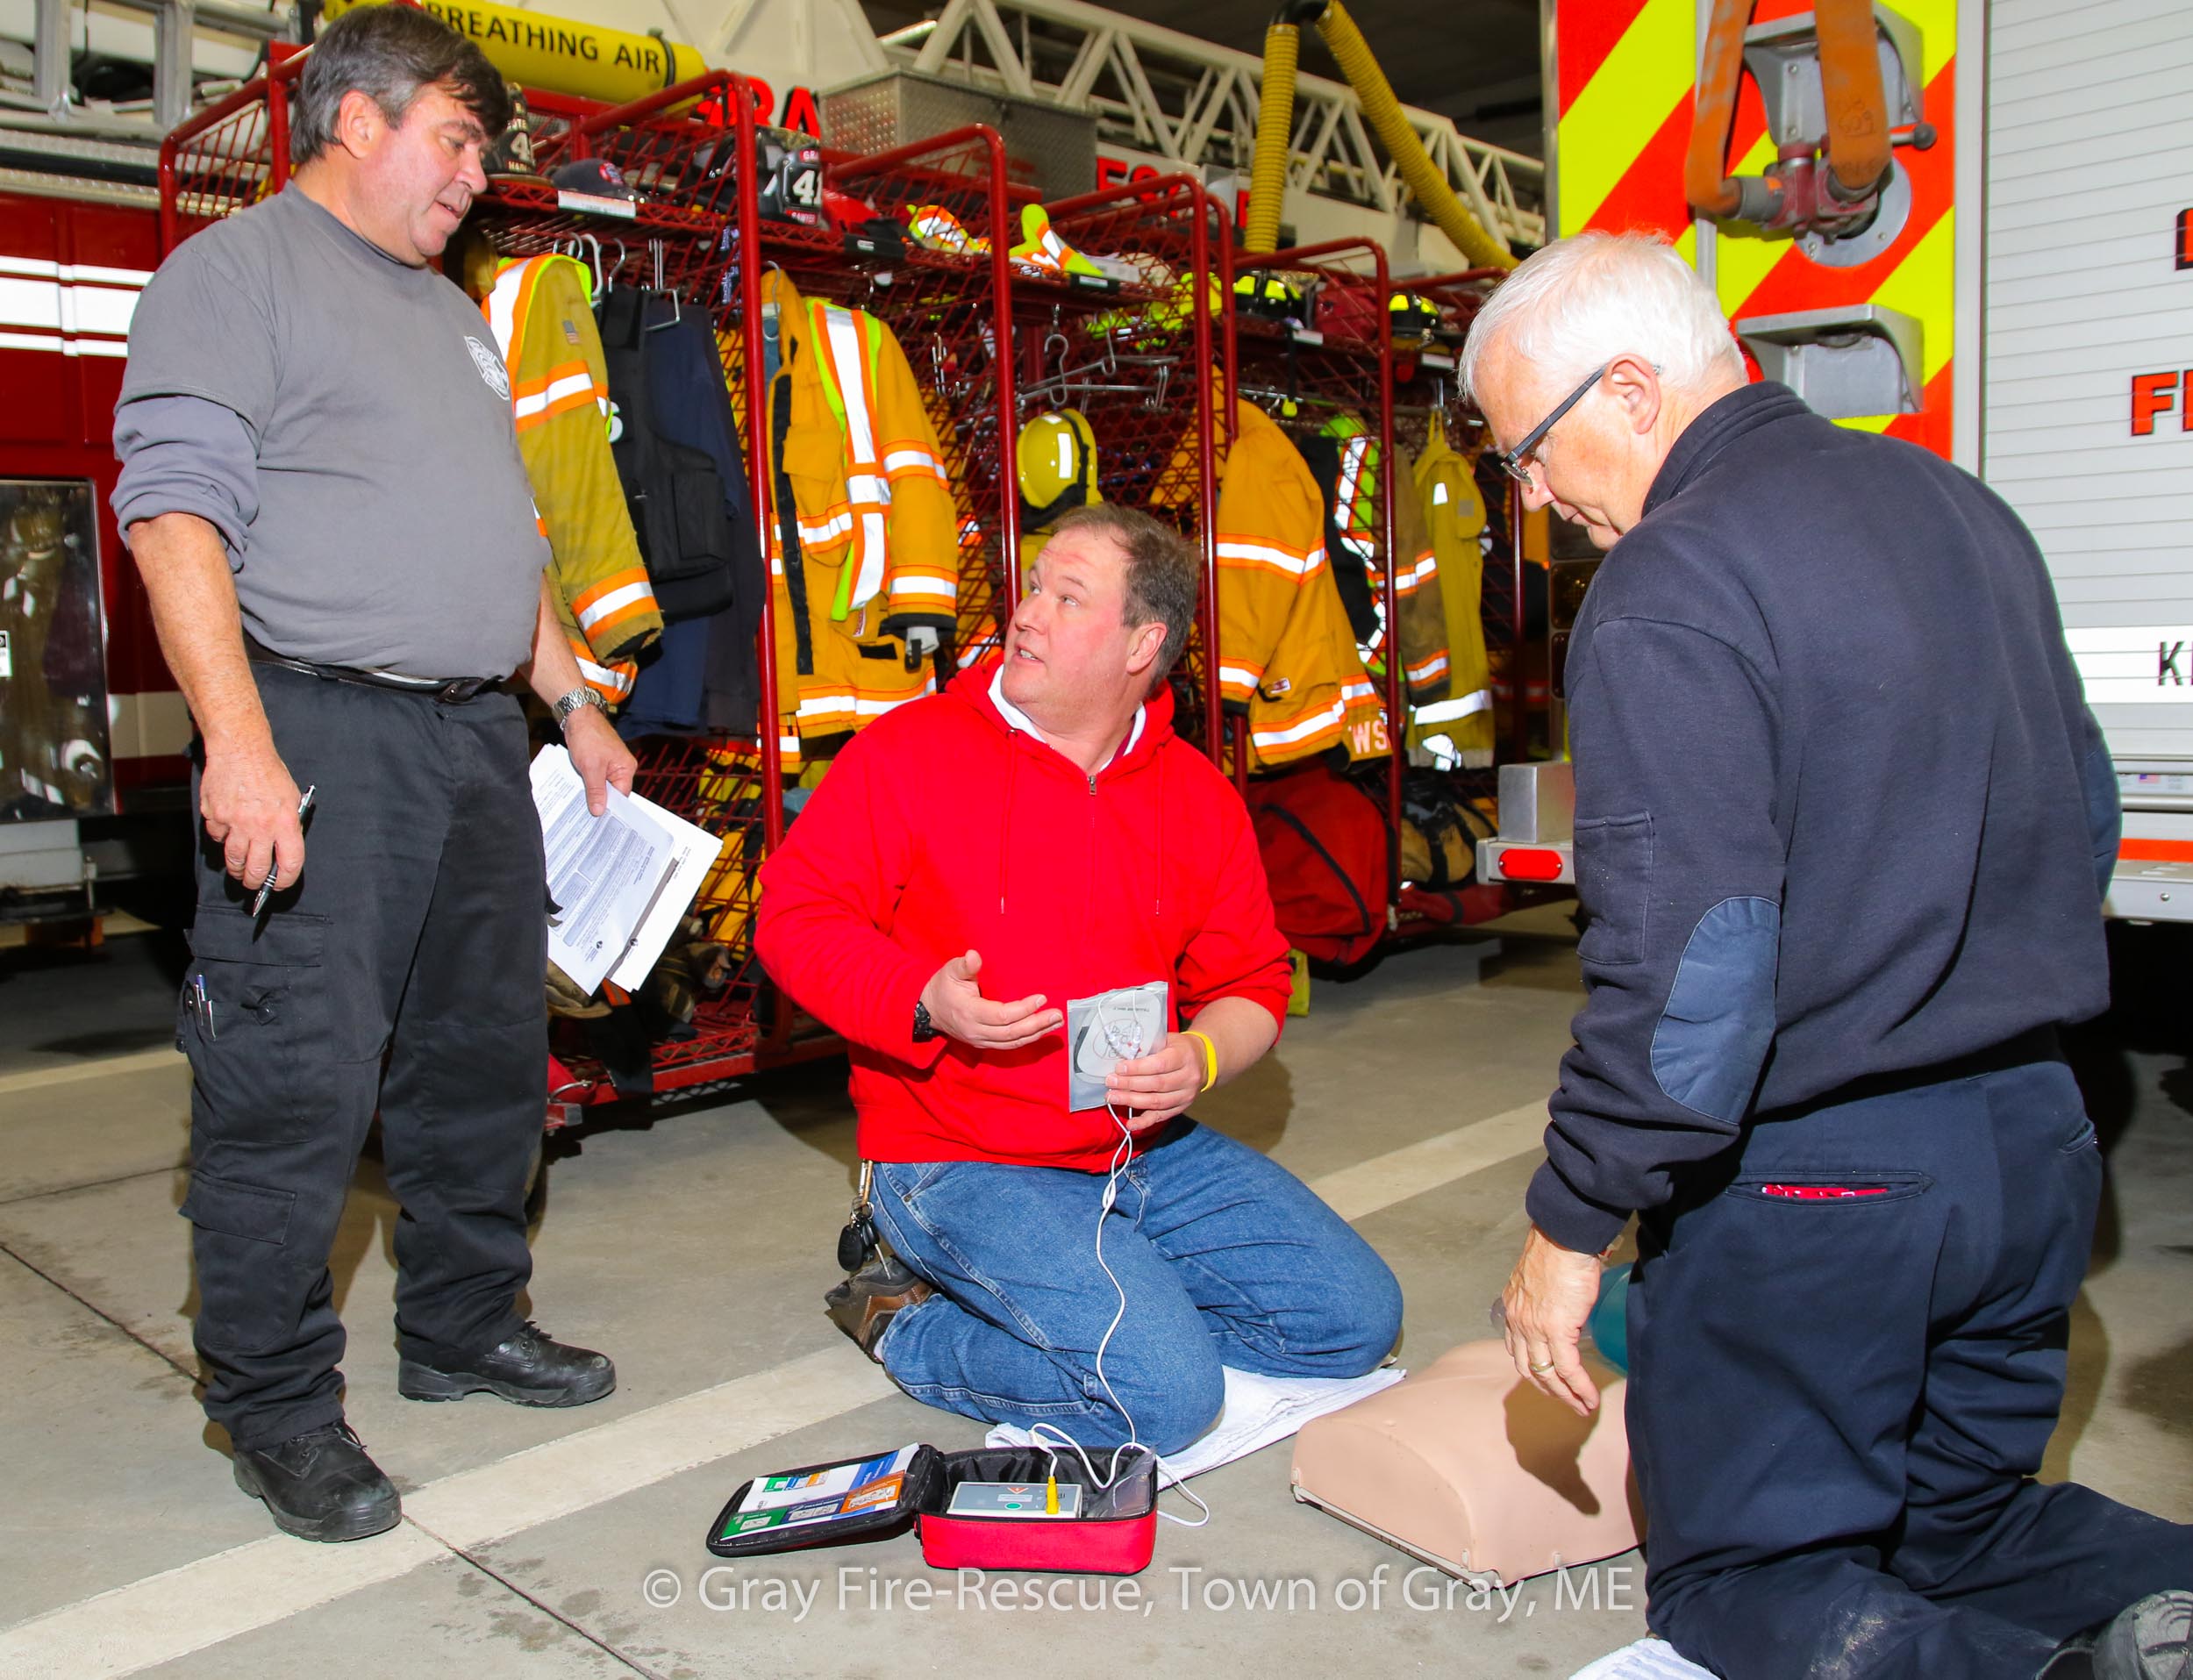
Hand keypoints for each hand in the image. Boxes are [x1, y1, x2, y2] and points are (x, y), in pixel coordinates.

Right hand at [200, 742, 304, 893]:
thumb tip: (282, 851)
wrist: (241, 749)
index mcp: (285, 823)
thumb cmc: (269, 772)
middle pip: (256, 869)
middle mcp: (260, 826)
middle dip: (255, 881)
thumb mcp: (291, 798)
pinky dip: (221, 838)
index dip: (285, 880)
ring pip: (233, 859)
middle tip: (253, 882)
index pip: (289, 864)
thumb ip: (288, 825)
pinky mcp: (214, 816)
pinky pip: (217, 837)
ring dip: (236, 868)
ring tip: (239, 870)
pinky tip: (227, 831)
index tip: (280, 884)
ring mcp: (235, 822)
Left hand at [564, 702, 636, 817]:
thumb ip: (596, 791)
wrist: (577, 715)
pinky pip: (595, 776)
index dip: (610, 807)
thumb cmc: (588, 736)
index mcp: (626, 768)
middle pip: (612, 791)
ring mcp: (611, 762)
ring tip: (581, 802)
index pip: (621, 796)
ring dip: (591, 790)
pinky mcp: (600, 759)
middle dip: (599, 800)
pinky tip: (579, 788)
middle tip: (587, 815)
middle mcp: (622, 766)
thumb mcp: (591, 768)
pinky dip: (587, 782)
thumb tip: (599, 811)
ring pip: (602, 784)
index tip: (599, 819)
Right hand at [919, 950, 1061, 1050]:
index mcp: (970, 1012)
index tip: (1042, 998)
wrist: (928, 1011)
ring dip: (1036, 1033)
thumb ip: (965, 965)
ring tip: (1056, 1023)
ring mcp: (980, 1040)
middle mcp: (976, 1031)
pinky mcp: (984, 1044)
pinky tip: (1041, 1030)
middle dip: (1037, 1024)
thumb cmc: (943, 987)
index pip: (1002, 1016)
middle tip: (1058, 1014)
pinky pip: (1009, 1045)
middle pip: (1012, 1033)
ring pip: (1012, 1042)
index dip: (1024, 1009)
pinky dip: (1027, 1039)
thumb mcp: (950, 971)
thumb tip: (974, 955)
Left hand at [1104, 1032, 1201, 1131]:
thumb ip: (1149, 1045)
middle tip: (1111, 1082)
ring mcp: (1186, 1095)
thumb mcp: (1168, 1039)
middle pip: (1156, 1084)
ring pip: (1157, 1102)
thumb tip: (1122, 1051)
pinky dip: (1144, 1122)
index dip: (1137, 1068)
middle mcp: (1188, 1077)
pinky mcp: (1181, 1107)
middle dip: (1130, 1084)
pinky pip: (1161, 1116)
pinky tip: (1130, 1124)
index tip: (1119, 1068)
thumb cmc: (1179, 1047)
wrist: (1203, 1060)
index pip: (1159, 1065)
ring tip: (1112, 1097)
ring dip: (1132, 1101)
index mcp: (1184, 1056)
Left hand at [1500, 1224, 1605, 1417]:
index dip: (1531, 1368)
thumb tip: (1562, 1305)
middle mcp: (1518, 1321)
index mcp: (1513, 1308)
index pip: (1515, 1349)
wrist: (1565, 1238)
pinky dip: (1579, 1388)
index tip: (1545, 1379)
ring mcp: (1535, 1329)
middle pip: (1528, 1368)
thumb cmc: (1559, 1249)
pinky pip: (1567, 1369)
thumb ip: (1544, 1296)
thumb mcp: (1541, 1277)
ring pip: (1548, 1374)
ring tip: (1581, 1408)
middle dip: (1548, 1389)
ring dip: (1565, 1396)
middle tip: (1565, 1402)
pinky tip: (1589, 1398)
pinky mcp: (1557, 1330)